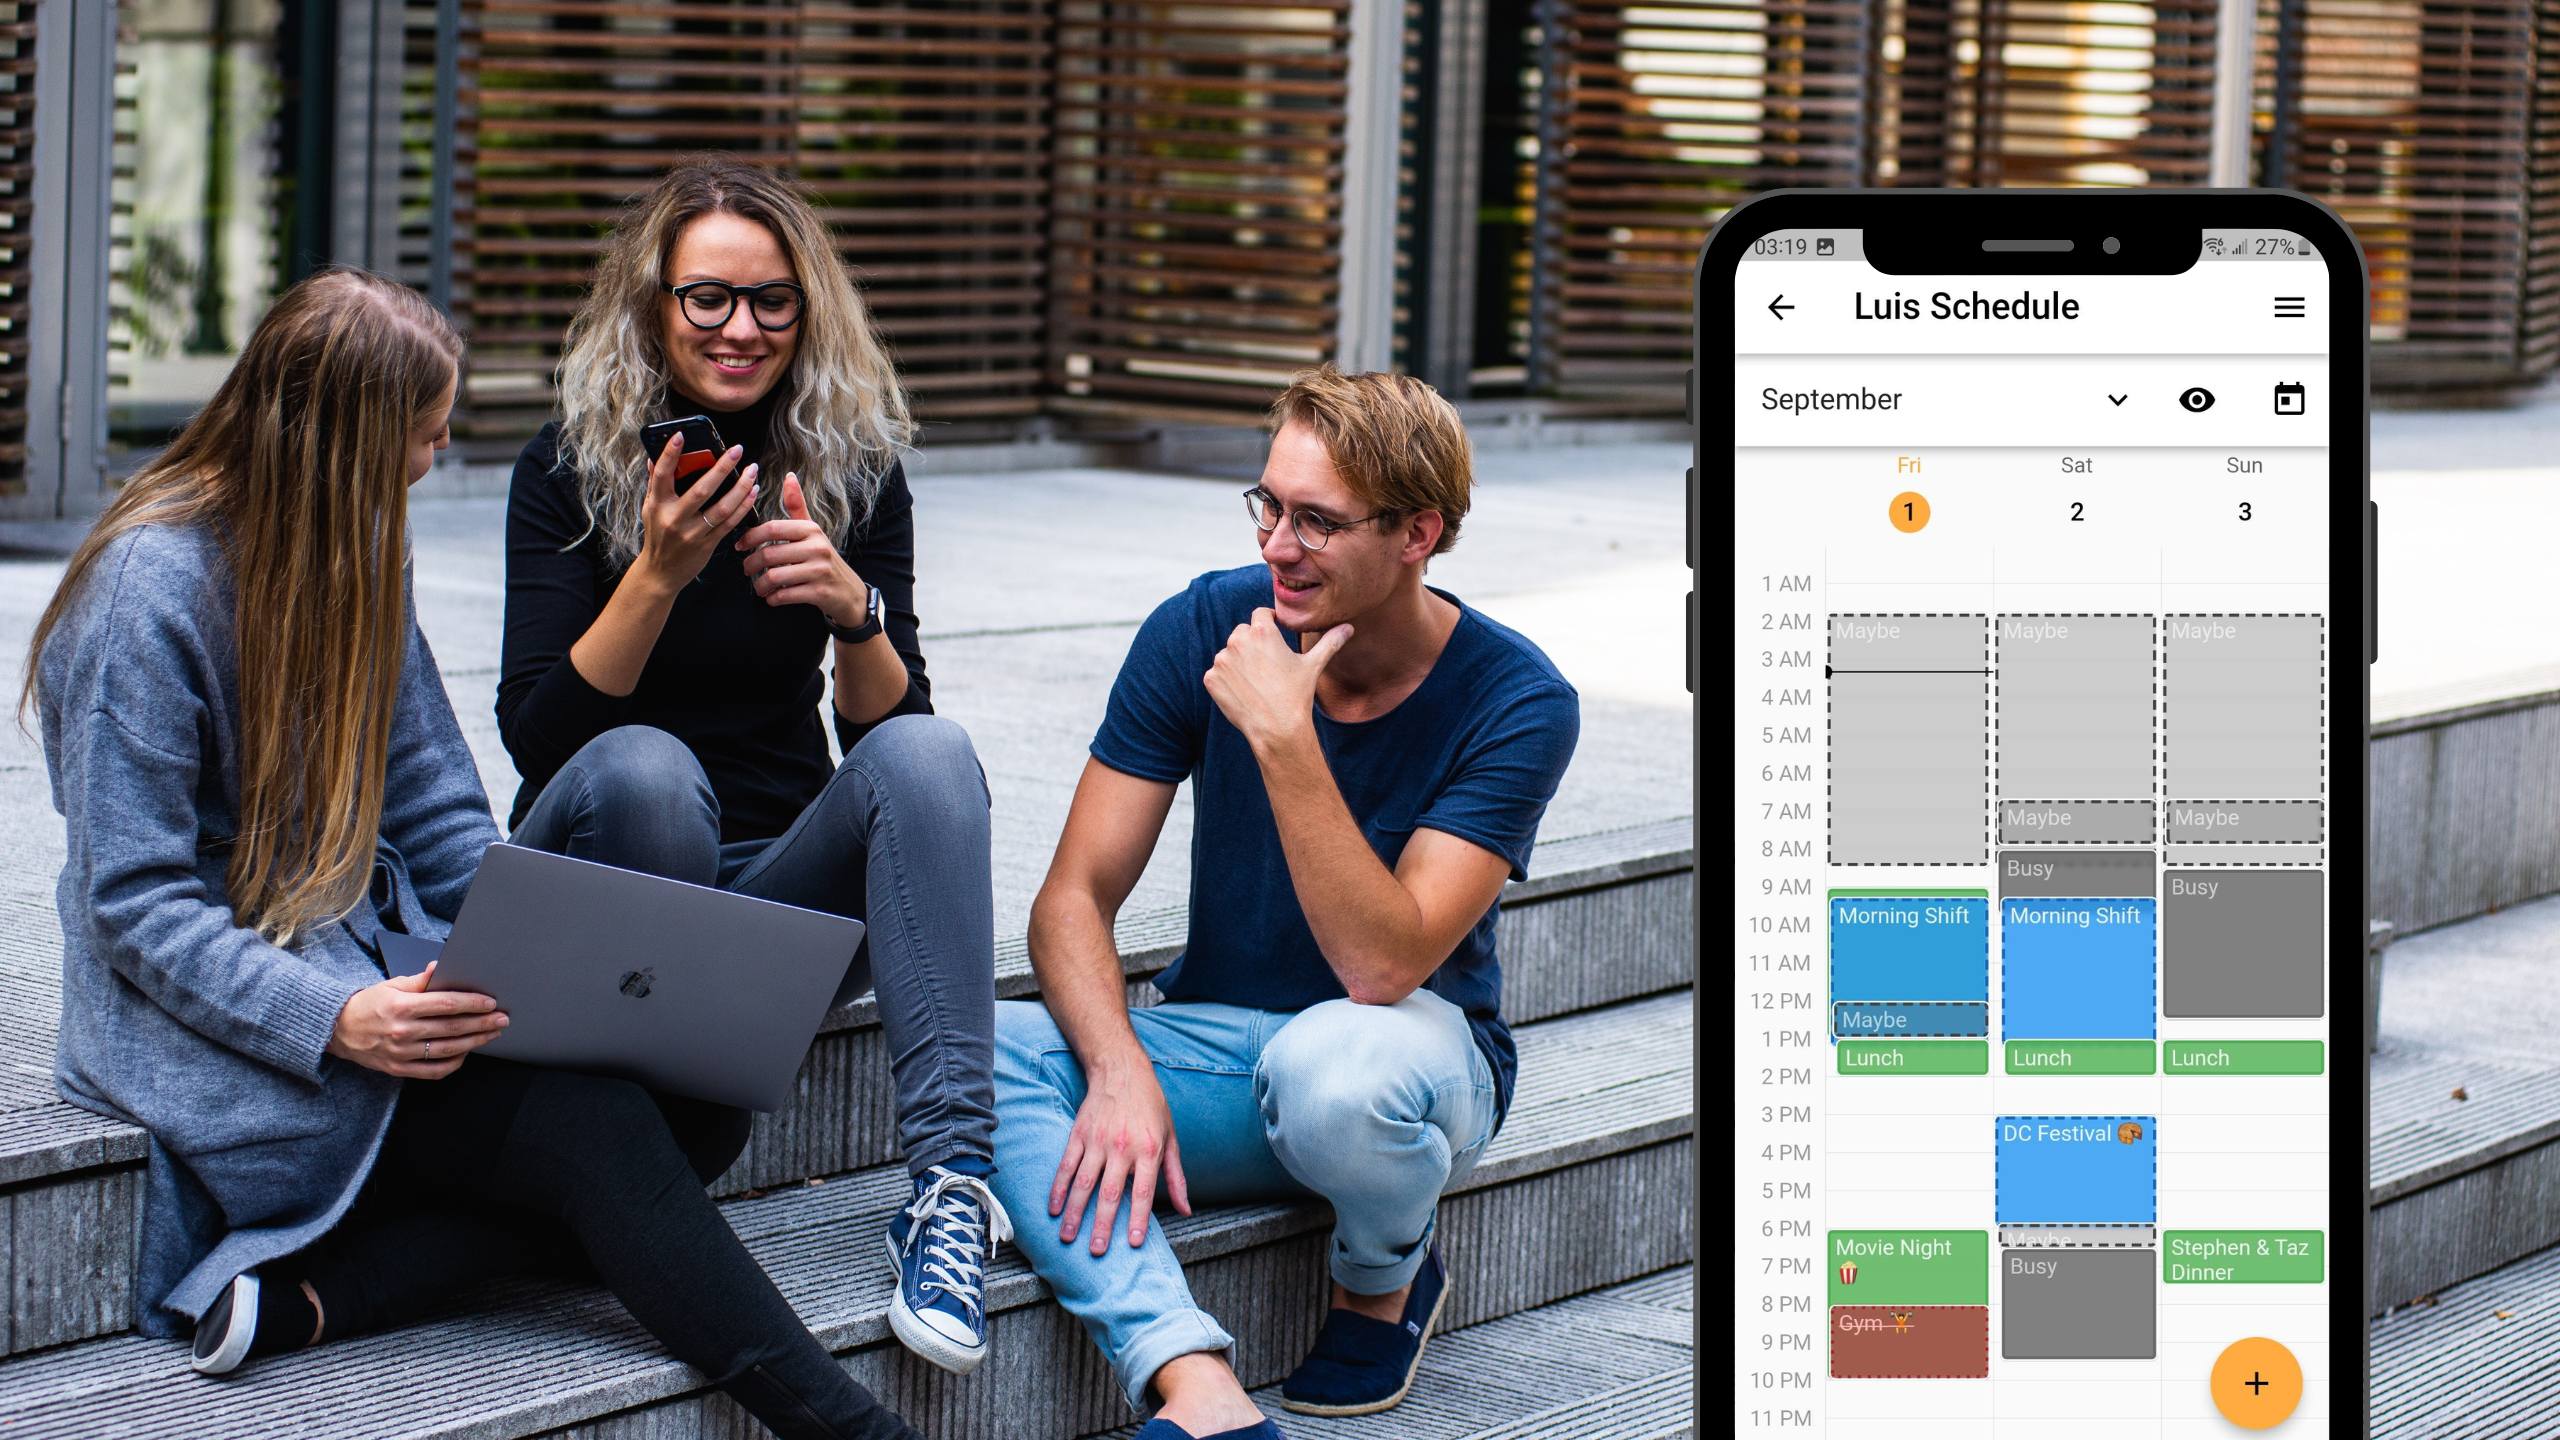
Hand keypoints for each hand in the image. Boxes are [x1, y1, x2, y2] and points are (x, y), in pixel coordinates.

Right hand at [326, 962, 507, 1078]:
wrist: (337, 1030)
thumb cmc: (368, 1004)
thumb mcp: (392, 985)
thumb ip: (420, 980)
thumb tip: (440, 967)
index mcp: (401, 1007)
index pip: (446, 1005)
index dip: (472, 1003)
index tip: (491, 1002)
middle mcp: (402, 1032)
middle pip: (452, 1028)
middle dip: (482, 1022)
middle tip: (502, 1018)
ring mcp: (401, 1053)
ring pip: (448, 1050)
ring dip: (475, 1042)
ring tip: (492, 1033)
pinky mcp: (399, 1069)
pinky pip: (435, 1070)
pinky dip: (455, 1063)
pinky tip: (467, 1052)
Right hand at [634, 434, 760, 590]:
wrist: (661, 572)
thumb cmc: (657, 535)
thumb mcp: (650, 508)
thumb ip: (654, 483)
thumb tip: (653, 457)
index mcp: (658, 505)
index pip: (662, 475)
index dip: (670, 454)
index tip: (681, 435)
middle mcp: (674, 518)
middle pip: (701, 490)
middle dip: (722, 468)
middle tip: (737, 450)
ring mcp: (692, 533)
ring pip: (722, 507)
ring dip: (741, 488)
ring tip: (752, 470)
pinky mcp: (707, 544)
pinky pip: (729, 523)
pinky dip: (743, 506)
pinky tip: (752, 492)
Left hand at [738, 475, 867, 628]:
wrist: (849, 591)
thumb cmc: (823, 559)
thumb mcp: (812, 532)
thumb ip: (797, 506)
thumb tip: (789, 476)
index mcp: (811, 530)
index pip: (773, 528)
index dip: (751, 537)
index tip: (740, 546)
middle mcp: (817, 548)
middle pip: (769, 554)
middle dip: (751, 564)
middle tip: (746, 570)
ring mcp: (820, 571)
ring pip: (775, 577)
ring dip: (760, 585)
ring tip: (759, 587)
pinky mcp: (820, 592)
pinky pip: (785, 595)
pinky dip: (773, 599)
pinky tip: (772, 597)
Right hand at [1050, 1060, 1190, 1254]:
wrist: (1122, 1071)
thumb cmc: (1151, 1107)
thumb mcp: (1171, 1139)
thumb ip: (1176, 1177)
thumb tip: (1185, 1210)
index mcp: (1148, 1150)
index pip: (1143, 1192)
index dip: (1139, 1219)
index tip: (1133, 1244)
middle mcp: (1122, 1148)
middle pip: (1110, 1193)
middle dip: (1103, 1225)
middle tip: (1097, 1251)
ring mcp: (1097, 1141)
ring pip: (1083, 1183)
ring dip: (1075, 1213)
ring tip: (1068, 1237)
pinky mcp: (1079, 1135)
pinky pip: (1066, 1166)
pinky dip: (1059, 1189)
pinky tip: (1054, 1208)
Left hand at [1202, 607, 1349, 752]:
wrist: (1277, 729)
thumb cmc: (1297, 695)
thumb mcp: (1313, 665)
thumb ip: (1330, 642)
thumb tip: (1349, 628)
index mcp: (1263, 631)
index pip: (1260, 614)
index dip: (1268, 623)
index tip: (1274, 636)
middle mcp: (1238, 641)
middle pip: (1243, 633)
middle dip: (1252, 644)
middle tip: (1267, 666)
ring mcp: (1222, 660)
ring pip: (1228, 654)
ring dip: (1238, 663)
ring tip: (1257, 682)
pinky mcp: (1211, 679)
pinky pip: (1217, 673)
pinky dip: (1226, 681)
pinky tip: (1244, 692)